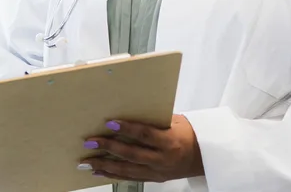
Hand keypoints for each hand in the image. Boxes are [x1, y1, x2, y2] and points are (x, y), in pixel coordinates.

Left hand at [80, 115, 203, 182]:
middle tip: (90, 143)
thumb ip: (154, 120)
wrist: (203, 157)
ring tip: (87, 161)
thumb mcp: (176, 121)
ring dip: (105, 165)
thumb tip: (129, 111)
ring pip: (127, 170)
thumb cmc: (189, 133)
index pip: (145, 134)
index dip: (127, 129)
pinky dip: (113, 174)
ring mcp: (157, 171)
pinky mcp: (154, 178)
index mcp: (170, 141)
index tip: (109, 123)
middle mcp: (162, 159)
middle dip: (109, 148)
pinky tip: (99, 171)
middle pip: (131, 154)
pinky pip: (130, 177)